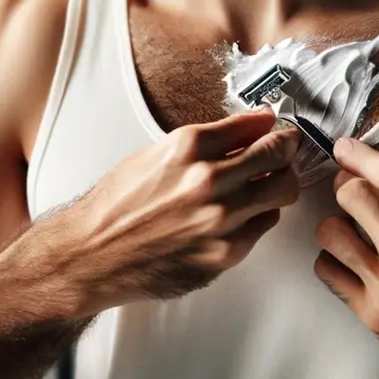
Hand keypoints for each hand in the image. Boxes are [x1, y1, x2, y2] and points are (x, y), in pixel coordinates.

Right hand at [73, 110, 300, 314]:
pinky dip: (257, 216)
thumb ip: (202, 144)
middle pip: (279, 155)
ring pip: (283, 191)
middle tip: (283, 151)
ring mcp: (221, 217)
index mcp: (187, 146)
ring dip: (278, 183)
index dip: (271, 125)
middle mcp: (208, 179)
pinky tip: (239, 214)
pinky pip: (263, 225)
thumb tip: (245, 131)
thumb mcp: (153, 155)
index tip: (276, 127)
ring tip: (264, 184)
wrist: (93, 252)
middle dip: (285, 150)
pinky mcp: (226, 251)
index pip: (255, 126)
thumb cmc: (115, 205)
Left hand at [315, 139, 378, 378]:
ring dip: (337, 224)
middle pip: (349, 194)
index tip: (345, 148)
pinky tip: (350, 260)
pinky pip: (327, 271)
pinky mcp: (373, 314)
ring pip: (329, 232)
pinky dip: (334, 260)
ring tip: (351, 228)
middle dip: (346, 184)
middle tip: (350, 187)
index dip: (358, 154)